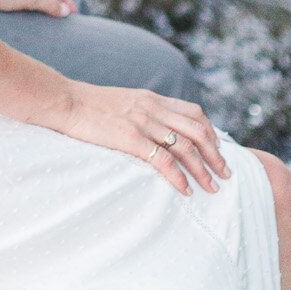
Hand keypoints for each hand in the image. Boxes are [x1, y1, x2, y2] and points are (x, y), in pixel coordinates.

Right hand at [56, 84, 229, 196]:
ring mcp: (142, 122)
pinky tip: (184, 191)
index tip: (218, 151)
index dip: (211, 133)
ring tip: (212, 188)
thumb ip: (142, 111)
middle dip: (216, 155)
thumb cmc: (88, 105)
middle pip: (198, 131)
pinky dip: (178, 177)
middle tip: (226, 174)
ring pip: (185, 146)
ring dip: (203, 169)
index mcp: (152, 98)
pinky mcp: (130, 138)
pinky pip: (162, 160)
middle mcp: (153, 108)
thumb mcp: (123, 101)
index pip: (194, 113)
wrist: (64, 101)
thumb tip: (155, 129)